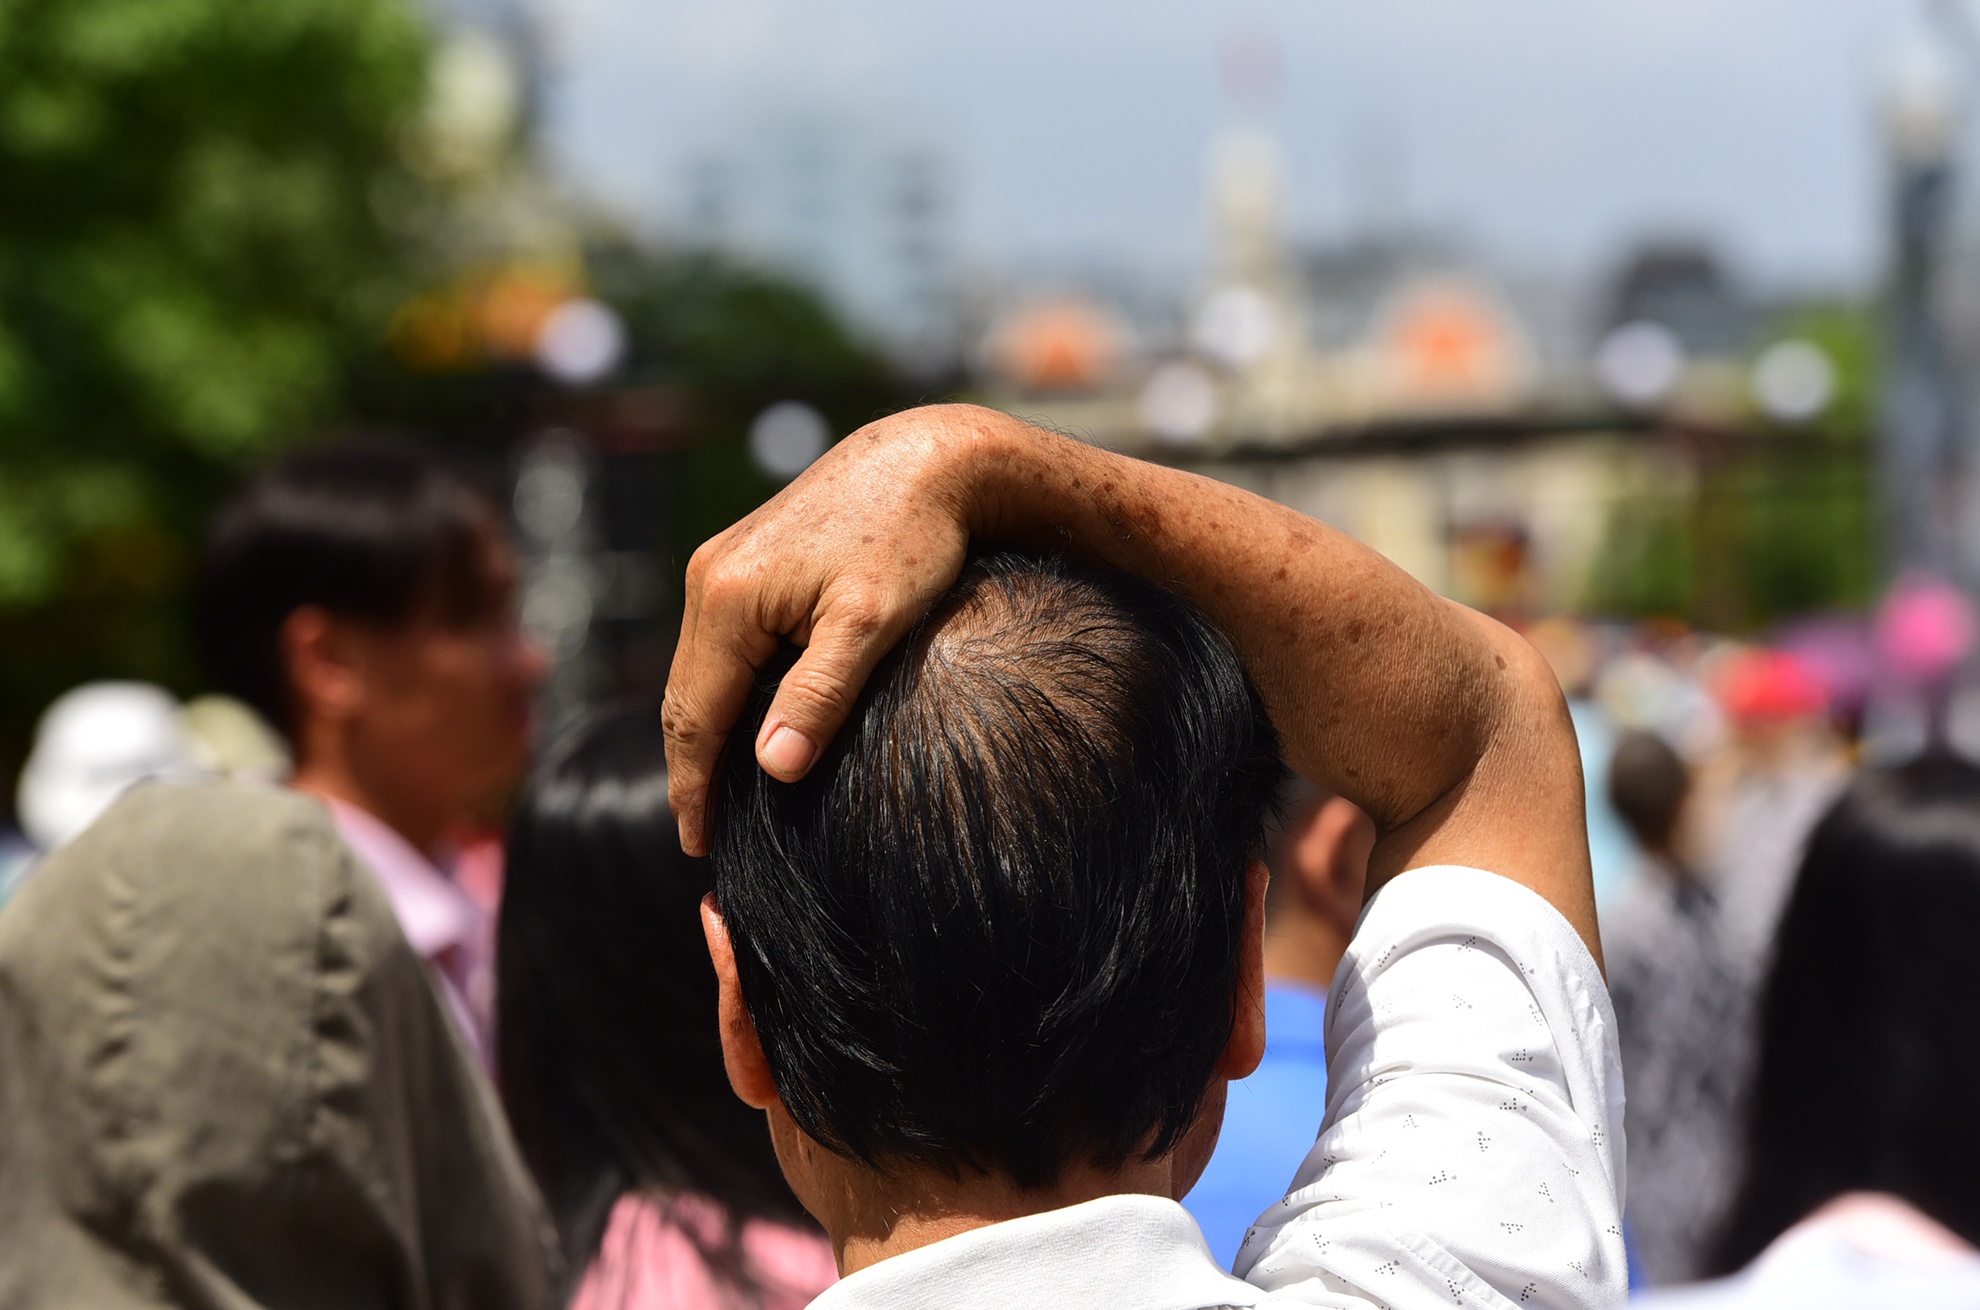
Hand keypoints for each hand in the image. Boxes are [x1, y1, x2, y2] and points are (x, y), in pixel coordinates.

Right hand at [662, 406, 991, 853]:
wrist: (926, 457)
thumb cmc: (911, 538)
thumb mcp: (871, 622)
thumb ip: (821, 694)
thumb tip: (773, 768)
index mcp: (727, 598)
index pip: (695, 718)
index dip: (694, 788)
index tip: (698, 846)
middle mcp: (707, 578)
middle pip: (684, 699)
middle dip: (690, 771)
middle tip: (702, 840)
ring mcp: (719, 565)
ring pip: (698, 673)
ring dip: (704, 734)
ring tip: (718, 798)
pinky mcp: (742, 561)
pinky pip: (718, 647)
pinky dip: (722, 695)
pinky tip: (744, 729)